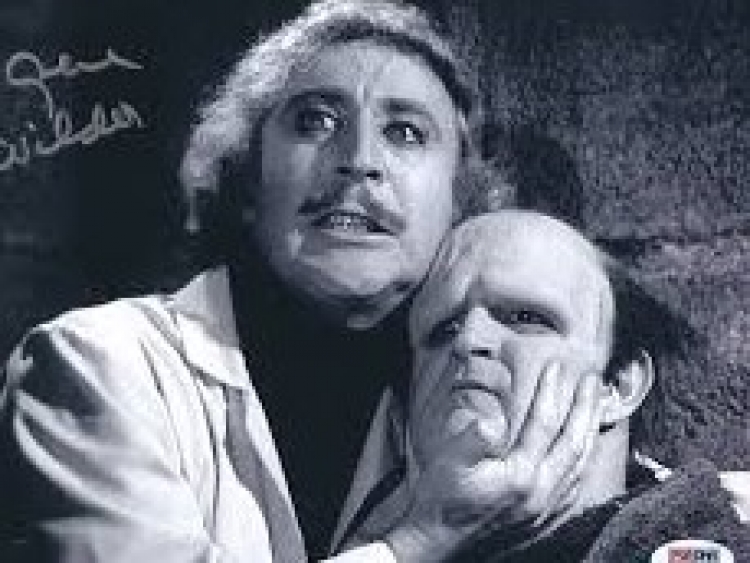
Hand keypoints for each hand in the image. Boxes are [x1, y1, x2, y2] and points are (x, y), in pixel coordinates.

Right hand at [386, 361, 602, 561]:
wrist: (436, 543)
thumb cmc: (440, 501)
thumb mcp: (449, 462)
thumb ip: (472, 440)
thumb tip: (491, 421)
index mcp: (520, 477)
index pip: (544, 425)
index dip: (551, 393)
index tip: (558, 368)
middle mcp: (540, 495)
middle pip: (573, 443)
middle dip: (585, 408)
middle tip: (594, 380)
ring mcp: (545, 509)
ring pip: (579, 464)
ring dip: (589, 431)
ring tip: (595, 406)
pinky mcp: (542, 518)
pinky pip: (574, 484)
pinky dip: (583, 460)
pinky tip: (583, 449)